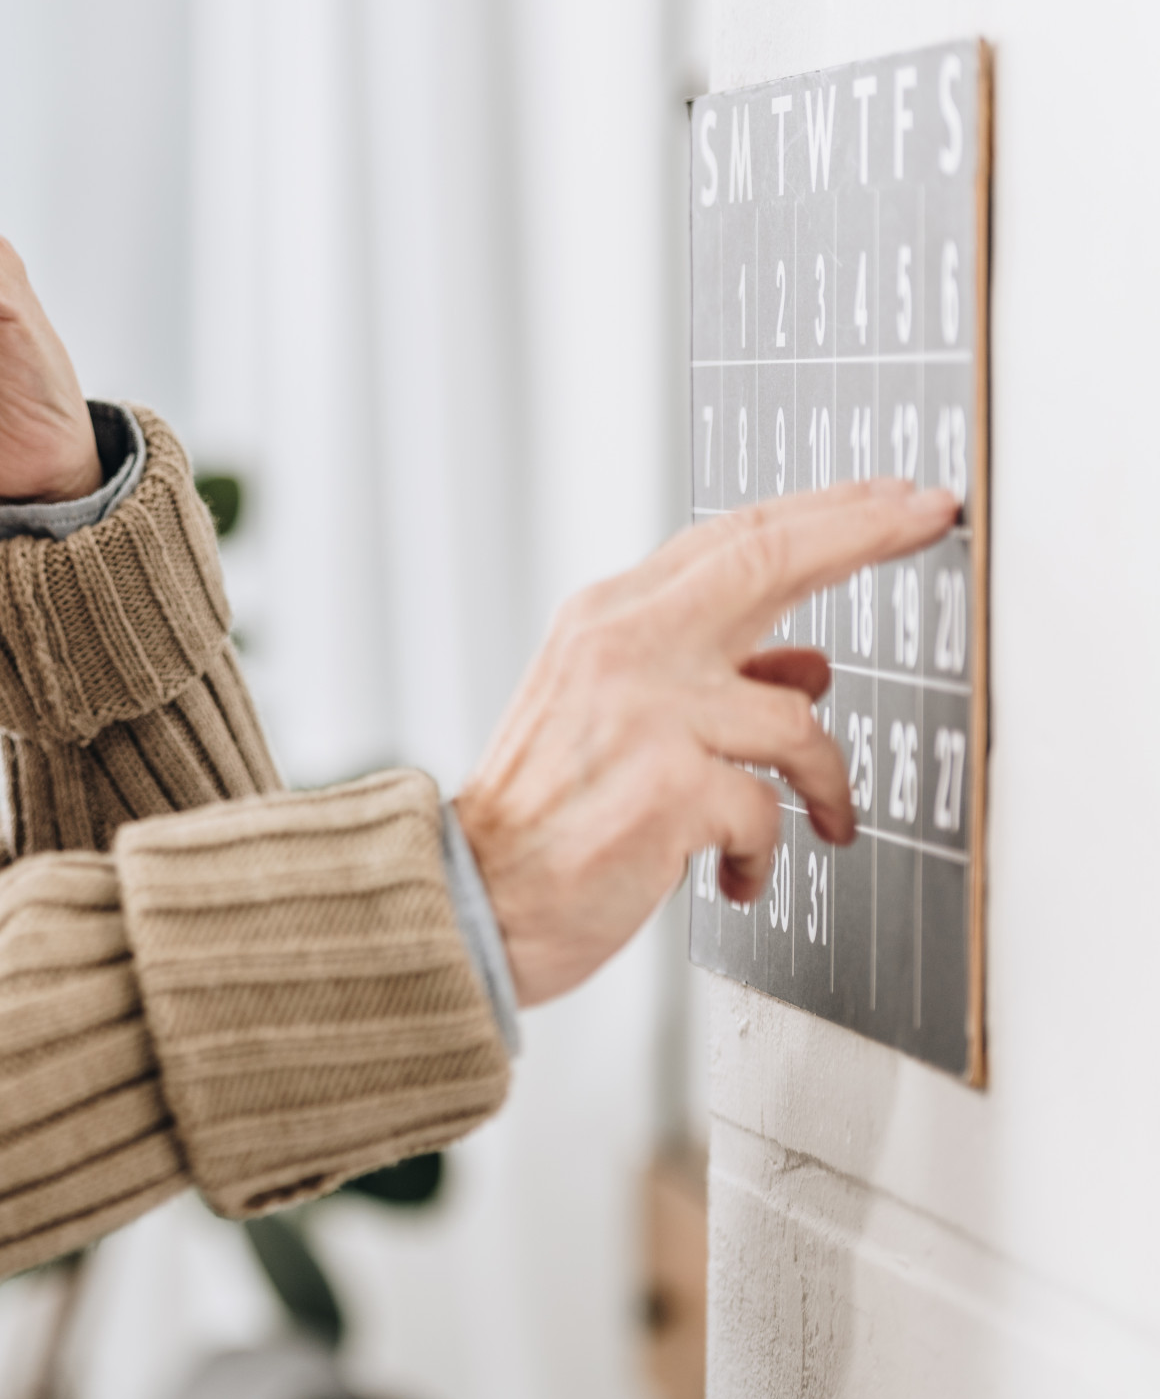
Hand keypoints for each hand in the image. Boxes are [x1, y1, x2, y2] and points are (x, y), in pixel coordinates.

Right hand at [456, 479, 959, 1005]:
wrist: (471, 899)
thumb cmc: (543, 816)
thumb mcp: (614, 718)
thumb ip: (705, 677)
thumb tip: (806, 667)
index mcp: (604, 620)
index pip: (729, 540)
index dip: (826, 512)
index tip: (896, 498)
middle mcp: (622, 648)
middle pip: (766, 560)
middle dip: (863, 530)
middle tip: (927, 518)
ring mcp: (646, 716)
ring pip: (796, 718)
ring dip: (826, 781)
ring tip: (825, 820)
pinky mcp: (669, 791)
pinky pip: (769, 811)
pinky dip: (764, 851)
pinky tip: (737, 873)